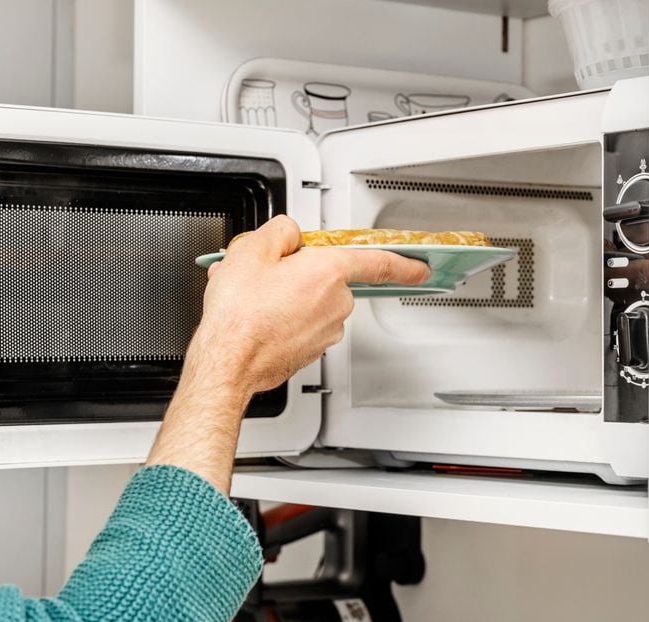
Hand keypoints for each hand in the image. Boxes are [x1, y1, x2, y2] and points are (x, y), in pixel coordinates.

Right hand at [146, 216, 429, 491]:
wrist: (228, 362)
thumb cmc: (239, 314)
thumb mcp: (251, 250)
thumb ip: (281, 231)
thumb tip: (289, 235)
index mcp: (328, 273)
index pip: (378, 262)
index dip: (402, 263)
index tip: (420, 267)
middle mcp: (334, 304)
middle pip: (328, 278)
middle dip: (301, 273)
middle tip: (267, 273)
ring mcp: (325, 331)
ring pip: (312, 302)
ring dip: (288, 296)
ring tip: (253, 299)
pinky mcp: (311, 350)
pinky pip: (302, 324)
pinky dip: (283, 318)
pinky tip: (257, 317)